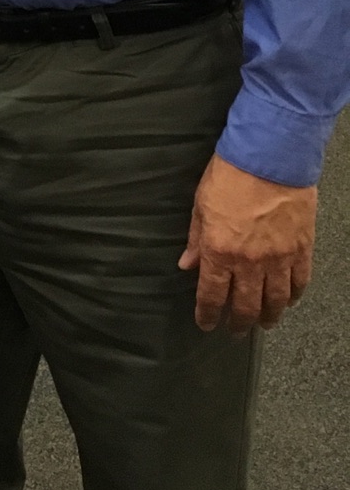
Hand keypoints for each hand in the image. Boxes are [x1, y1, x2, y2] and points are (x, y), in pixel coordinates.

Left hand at [179, 153, 316, 333]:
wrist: (270, 157)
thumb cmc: (231, 176)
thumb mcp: (201, 206)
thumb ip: (196, 240)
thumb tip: (187, 264)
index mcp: (220, 252)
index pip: (212, 295)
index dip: (208, 314)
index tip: (206, 324)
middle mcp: (250, 262)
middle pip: (246, 305)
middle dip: (239, 323)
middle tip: (235, 332)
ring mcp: (279, 258)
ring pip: (275, 300)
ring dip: (269, 316)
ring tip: (264, 324)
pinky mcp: (302, 249)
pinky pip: (299, 282)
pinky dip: (293, 296)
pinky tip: (288, 301)